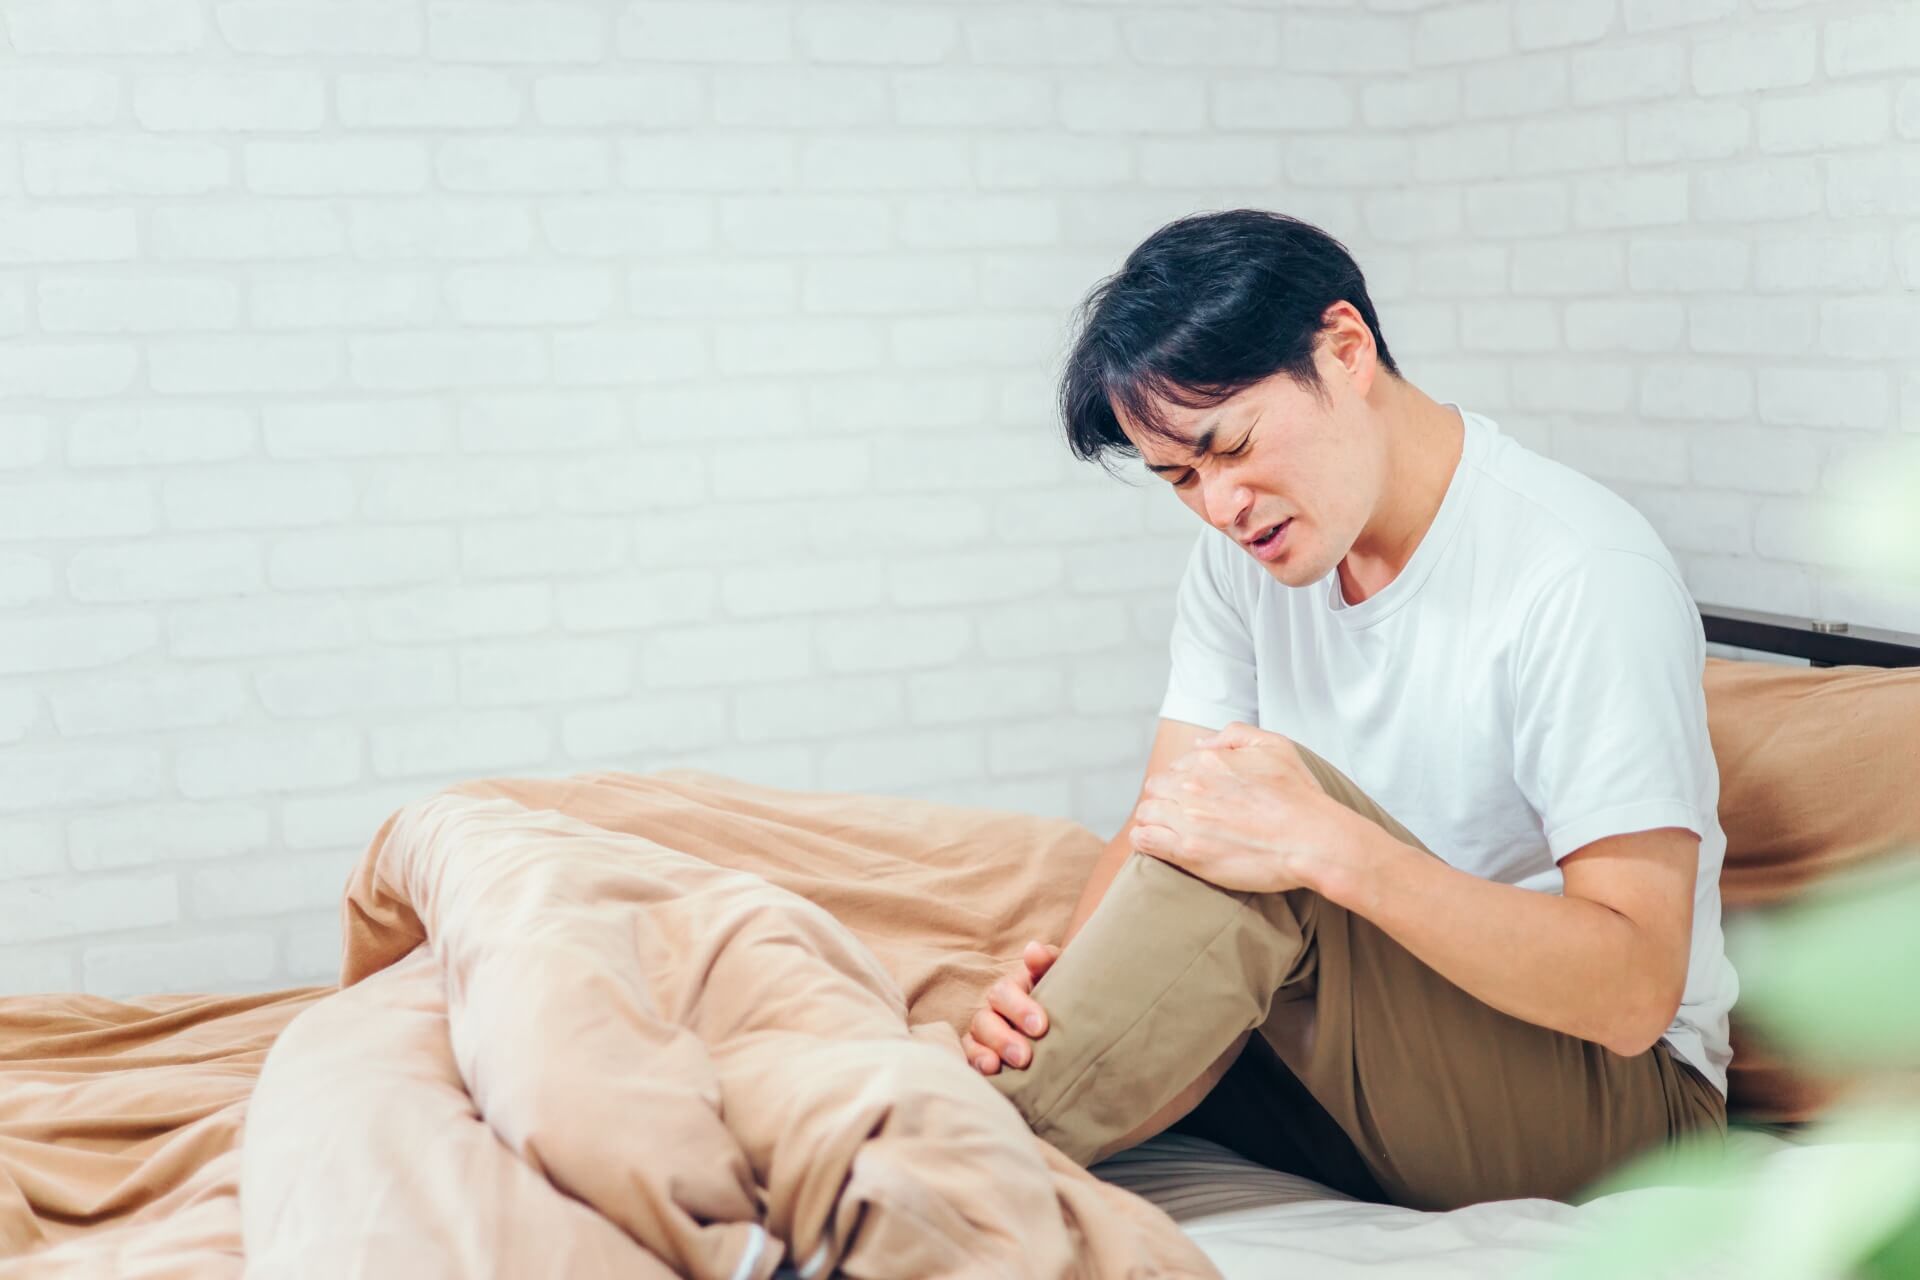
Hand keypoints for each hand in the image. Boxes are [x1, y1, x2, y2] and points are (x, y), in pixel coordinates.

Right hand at [961, 940, 1058, 1074]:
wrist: (1069, 1021)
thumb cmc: (1064, 995)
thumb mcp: (1059, 975)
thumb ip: (1048, 961)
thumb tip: (1033, 950)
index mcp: (1012, 989)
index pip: (1004, 992)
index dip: (1019, 1008)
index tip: (1041, 1026)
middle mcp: (994, 1011)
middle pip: (985, 1020)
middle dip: (1003, 1038)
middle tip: (1024, 1057)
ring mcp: (986, 1036)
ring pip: (973, 1041)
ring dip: (983, 1054)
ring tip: (995, 1067)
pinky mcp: (983, 1057)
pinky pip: (969, 1061)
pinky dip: (974, 1067)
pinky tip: (987, 1075)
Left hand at [1129, 722, 1359, 894]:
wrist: (1312, 840)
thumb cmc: (1300, 797)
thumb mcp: (1275, 746)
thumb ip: (1235, 734)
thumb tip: (1201, 742)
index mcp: (1211, 761)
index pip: (1177, 767)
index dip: (1183, 782)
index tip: (1194, 796)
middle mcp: (1194, 786)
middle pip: (1156, 789)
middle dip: (1164, 799)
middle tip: (1180, 814)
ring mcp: (1189, 819)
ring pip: (1146, 813)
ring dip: (1153, 819)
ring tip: (1166, 830)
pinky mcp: (1188, 851)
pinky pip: (1145, 840)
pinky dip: (1145, 840)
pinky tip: (1155, 843)